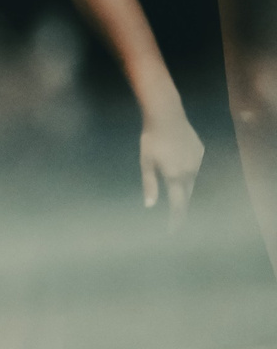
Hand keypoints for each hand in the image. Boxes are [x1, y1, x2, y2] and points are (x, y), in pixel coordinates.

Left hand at [140, 107, 203, 223]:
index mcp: (175, 177)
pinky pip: (196, 169)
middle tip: (175, 219)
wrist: (167, 116)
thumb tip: (150, 206)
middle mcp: (191, 172)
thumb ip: (149, 185)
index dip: (176, 219)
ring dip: (185, 191)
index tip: (172, 232)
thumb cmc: (151, 140)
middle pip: (187, 196)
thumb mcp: (146, 163)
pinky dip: (189, 175)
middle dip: (182, 208)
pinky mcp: (201, 152)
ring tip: (179, 200)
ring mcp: (198, 162)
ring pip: (192, 182)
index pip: (178, 205)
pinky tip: (182, 174)